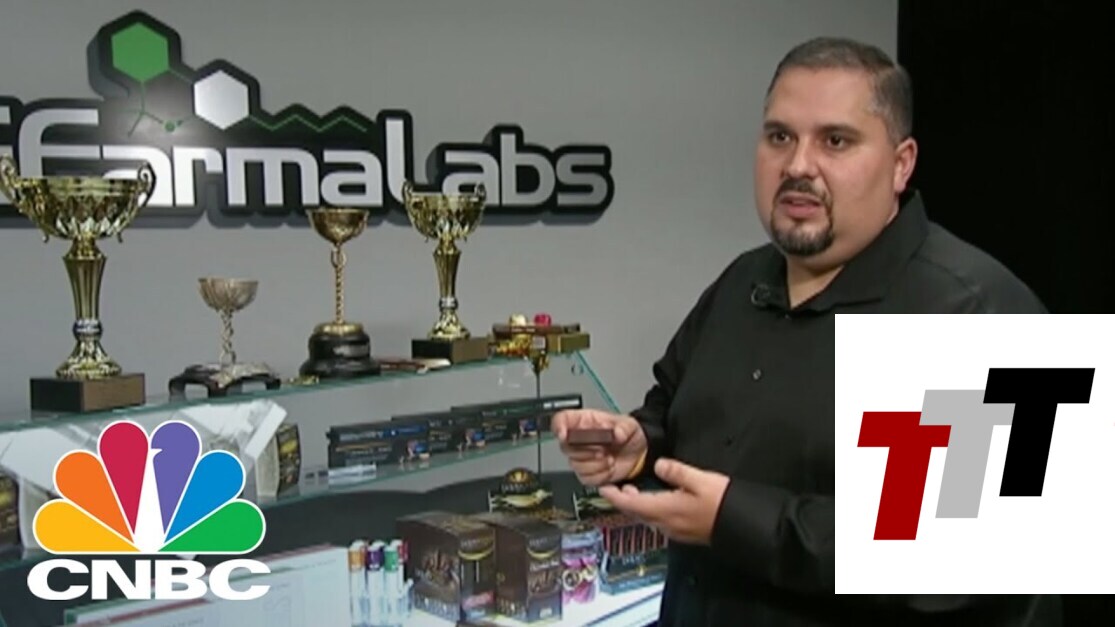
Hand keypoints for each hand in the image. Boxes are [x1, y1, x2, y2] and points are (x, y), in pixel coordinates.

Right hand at [551, 408, 646, 485]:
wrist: (639, 454)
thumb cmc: (629, 435)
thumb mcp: (629, 425)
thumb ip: (623, 427)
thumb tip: (617, 433)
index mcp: (584, 422)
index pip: (561, 420)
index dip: (558, 426)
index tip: (564, 434)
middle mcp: (579, 439)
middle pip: (566, 447)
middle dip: (586, 451)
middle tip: (603, 450)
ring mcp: (582, 457)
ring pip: (575, 465)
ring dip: (596, 465)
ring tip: (610, 459)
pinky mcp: (588, 473)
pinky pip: (585, 479)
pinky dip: (600, 476)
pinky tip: (609, 468)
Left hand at [598, 457, 729, 544]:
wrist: (741, 525)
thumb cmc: (721, 502)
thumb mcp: (699, 479)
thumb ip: (676, 470)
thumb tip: (659, 464)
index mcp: (665, 509)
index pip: (630, 504)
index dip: (614, 496)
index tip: (602, 488)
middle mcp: (666, 524)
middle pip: (636, 513)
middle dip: (624, 500)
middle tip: (616, 487)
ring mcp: (675, 530)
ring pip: (647, 517)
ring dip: (637, 505)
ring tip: (633, 490)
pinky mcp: (684, 532)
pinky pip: (659, 521)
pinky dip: (650, 509)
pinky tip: (656, 501)